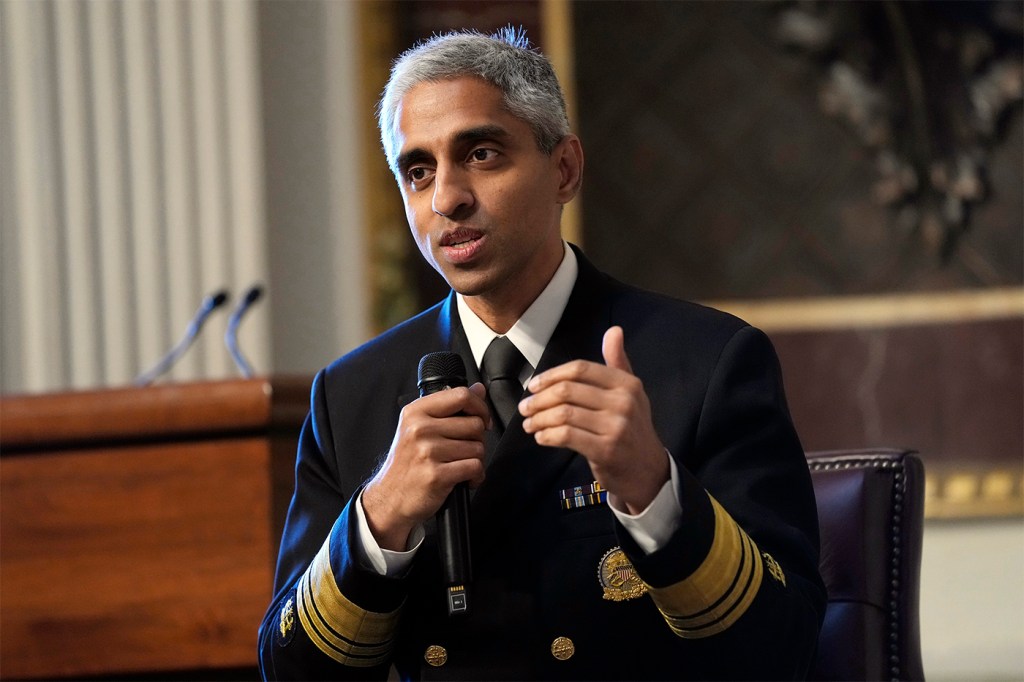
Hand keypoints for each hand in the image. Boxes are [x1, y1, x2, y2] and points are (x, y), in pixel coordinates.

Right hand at [363, 383, 489, 550]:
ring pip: (478, 447)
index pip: (461, 395)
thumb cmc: (406, 464)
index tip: (482, 419)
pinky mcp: (437, 475)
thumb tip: (478, 389)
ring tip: (459, 466)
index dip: (480, 407)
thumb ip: (449, 407)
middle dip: (477, 440)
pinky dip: (476, 477)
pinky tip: (464, 480)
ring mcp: (428, 451)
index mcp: (415, 412)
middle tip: (464, 450)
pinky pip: (475, 468)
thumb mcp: (418, 429)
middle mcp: (420, 429)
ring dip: (476, 460)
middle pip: (475, 424)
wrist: (389, 499)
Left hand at [519, 326, 669, 513]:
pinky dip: (547, 435)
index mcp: (626, 384)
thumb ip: (618, 362)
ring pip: (563, 414)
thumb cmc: (632, 429)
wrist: (647, 471)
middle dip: (539, 399)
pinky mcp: (605, 450)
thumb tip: (613, 330)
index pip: (580, 369)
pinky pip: (566, 436)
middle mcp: (624, 402)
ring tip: (529, 423)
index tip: (534, 385)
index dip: (551, 375)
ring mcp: (616, 427)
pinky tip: (541, 436)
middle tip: (524, 407)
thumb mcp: (631, 393)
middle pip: (567, 391)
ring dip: (538, 418)